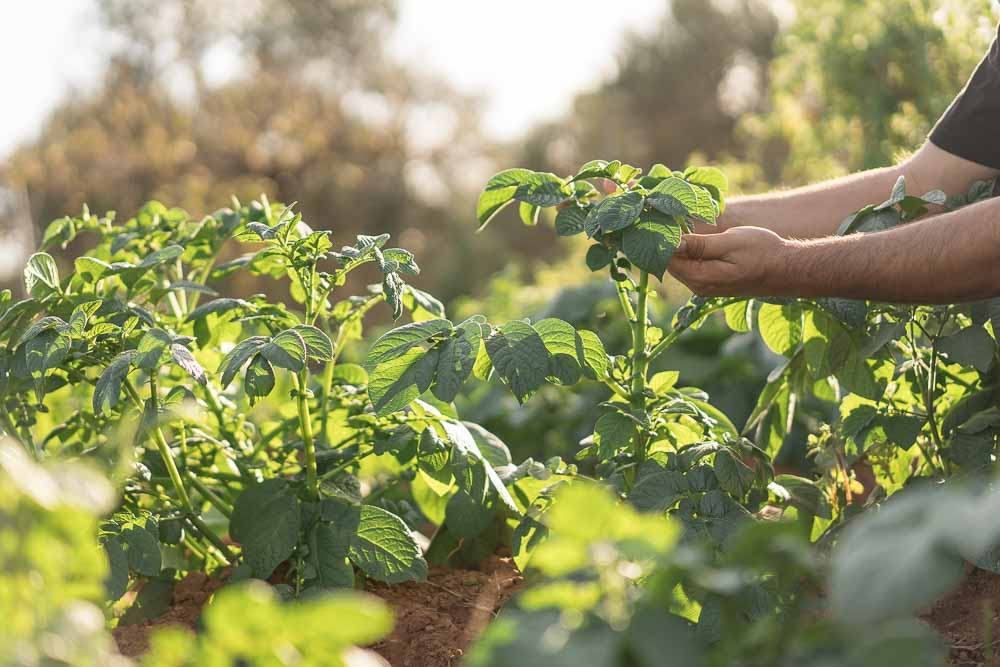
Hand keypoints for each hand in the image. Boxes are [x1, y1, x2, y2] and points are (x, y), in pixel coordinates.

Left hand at [668, 226, 790, 296]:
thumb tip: (670, 242)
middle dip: (666, 240)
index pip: (666, 258)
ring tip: (676, 218)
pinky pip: (691, 265)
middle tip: (665, 212)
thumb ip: (699, 244)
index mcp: (700, 278)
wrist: (787, 269)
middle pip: (670, 262)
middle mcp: (698, 287)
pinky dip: (688, 250)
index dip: (660, 237)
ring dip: (677, 244)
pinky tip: (692, 233)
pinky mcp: (711, 282)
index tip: (659, 215)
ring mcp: (704, 286)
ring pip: (680, 263)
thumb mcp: (730, 242)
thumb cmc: (762, 252)